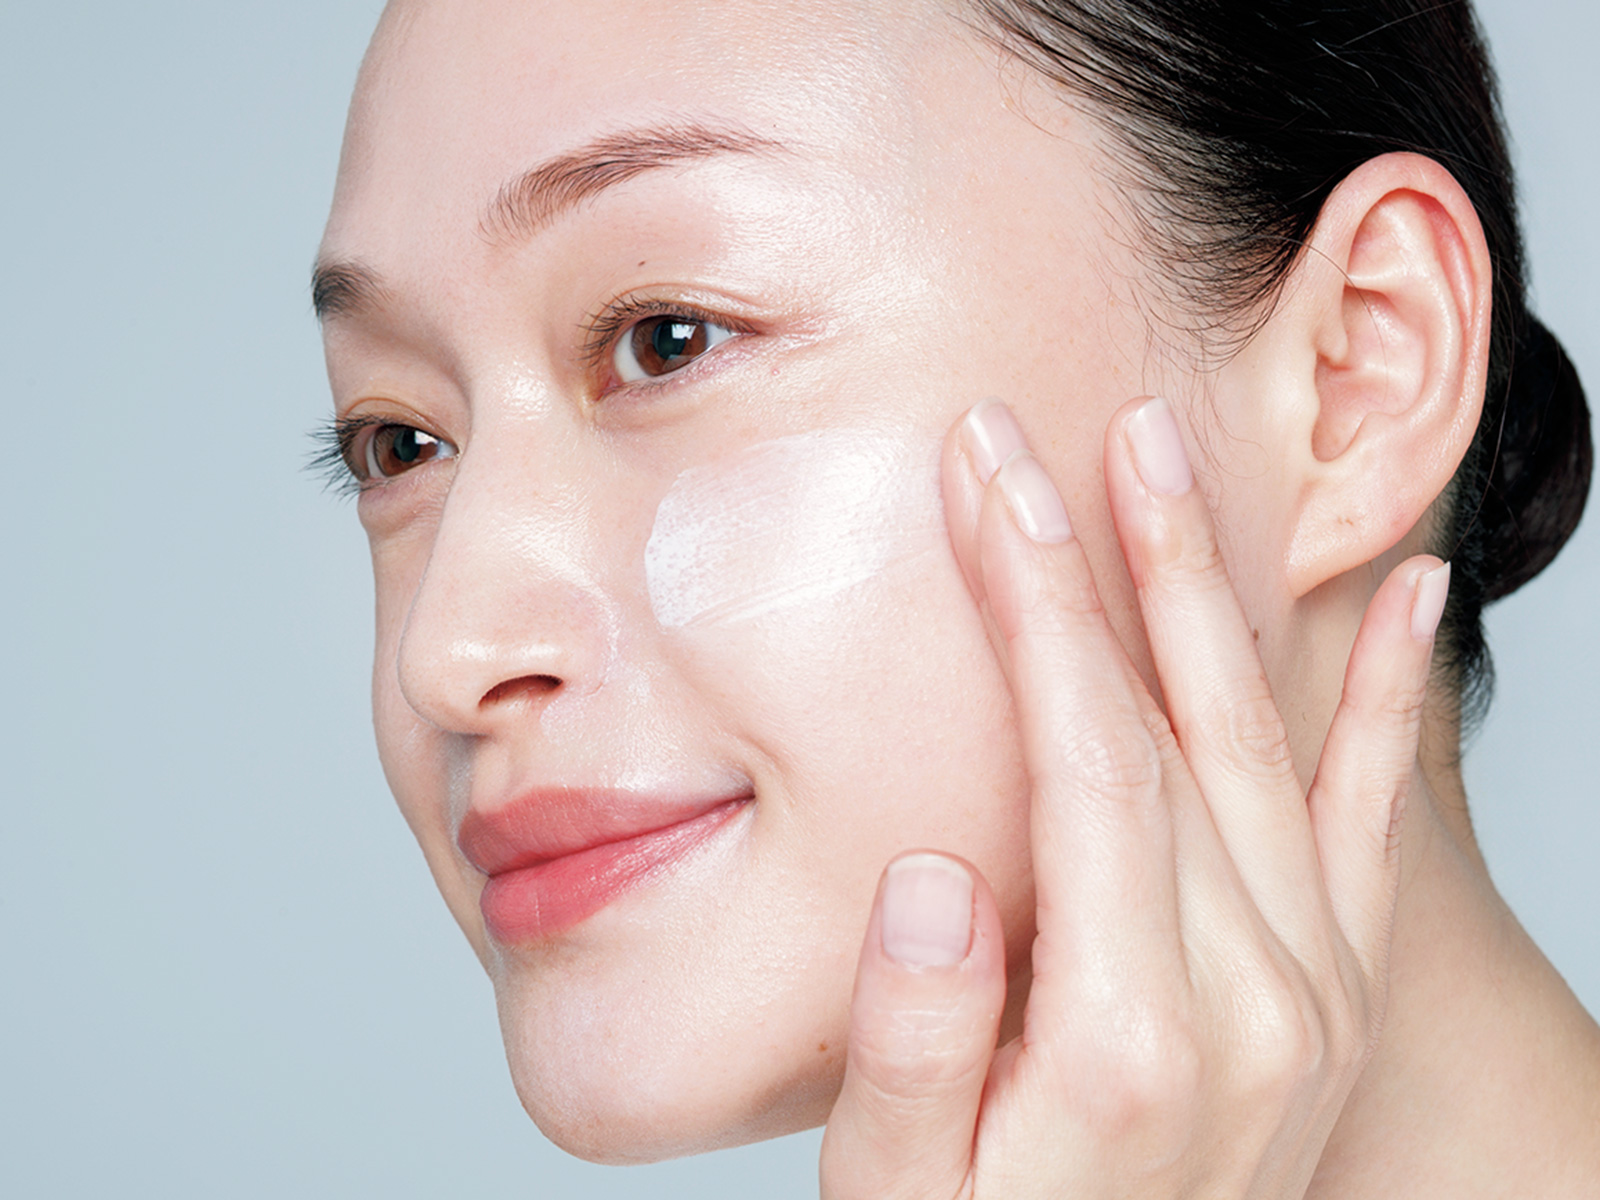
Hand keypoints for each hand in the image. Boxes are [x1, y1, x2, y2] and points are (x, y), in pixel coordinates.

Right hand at [819, 397, 1448, 1198]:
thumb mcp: (898, 1196)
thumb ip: (921, 1042)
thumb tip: (937, 878)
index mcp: (1134, 1035)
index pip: (1088, 760)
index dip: (1033, 605)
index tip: (991, 478)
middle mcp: (1257, 1003)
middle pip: (1181, 725)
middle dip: (1121, 560)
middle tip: (1079, 429)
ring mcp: (1316, 997)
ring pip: (1275, 747)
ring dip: (1226, 595)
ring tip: (1182, 468)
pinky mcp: (1337, 998)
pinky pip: (1381, 826)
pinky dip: (1396, 707)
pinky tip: (1410, 604)